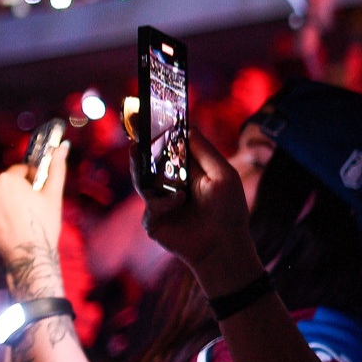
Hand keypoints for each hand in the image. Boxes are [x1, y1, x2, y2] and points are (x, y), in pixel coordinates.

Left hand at [0, 143, 69, 296]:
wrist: (27, 254)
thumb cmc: (43, 224)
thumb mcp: (53, 195)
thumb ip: (56, 168)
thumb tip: (62, 147)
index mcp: (8, 178)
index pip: (18, 171)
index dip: (30, 181)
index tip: (36, 194)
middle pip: (3, 183)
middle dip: (13, 192)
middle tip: (26, 209)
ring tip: (13, 218)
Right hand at [140, 128, 260, 292]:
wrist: (223, 246)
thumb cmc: (228, 210)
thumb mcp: (223, 175)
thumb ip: (205, 151)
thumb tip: (188, 128)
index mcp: (189, 171)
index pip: (169, 149)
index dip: (159, 134)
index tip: (148, 115)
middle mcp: (171, 185)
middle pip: (149, 162)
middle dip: (141, 146)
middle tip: (133, 129)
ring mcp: (161, 202)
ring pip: (142, 180)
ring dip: (141, 167)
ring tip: (137, 149)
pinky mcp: (154, 221)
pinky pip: (150, 206)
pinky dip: (164, 202)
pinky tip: (179, 202)